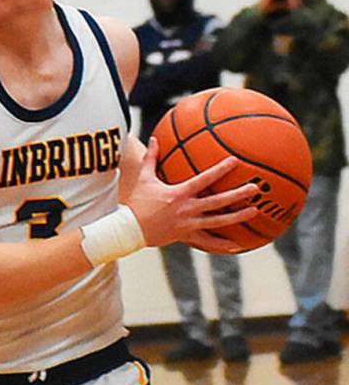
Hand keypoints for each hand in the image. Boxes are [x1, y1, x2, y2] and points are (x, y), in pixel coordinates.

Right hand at [125, 138, 258, 252]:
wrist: (129, 229)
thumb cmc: (136, 202)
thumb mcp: (144, 179)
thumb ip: (151, 158)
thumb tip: (153, 139)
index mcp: (179, 193)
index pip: (204, 179)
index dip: (220, 170)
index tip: (235, 161)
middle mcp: (187, 209)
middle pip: (217, 201)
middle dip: (237, 194)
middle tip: (255, 188)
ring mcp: (188, 224)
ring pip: (218, 221)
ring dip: (237, 217)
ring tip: (255, 211)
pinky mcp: (186, 236)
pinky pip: (207, 242)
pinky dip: (222, 244)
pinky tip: (237, 246)